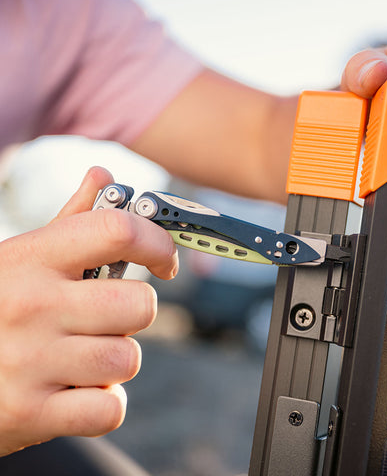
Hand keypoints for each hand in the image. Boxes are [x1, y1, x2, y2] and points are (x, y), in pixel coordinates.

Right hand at [0, 167, 177, 455]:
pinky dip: (101, 405)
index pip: (118, 231)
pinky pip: (109, 408)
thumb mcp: (18, 257)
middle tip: (104, 319)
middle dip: (132, 315)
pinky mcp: (29, 414)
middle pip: (139, 305)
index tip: (164, 261)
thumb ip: (69, 221)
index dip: (157, 242)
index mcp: (33, 257)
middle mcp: (32, 304)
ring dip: (113, 361)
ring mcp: (28, 362)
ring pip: (127, 358)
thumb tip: (102, 176)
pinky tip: (73, 393)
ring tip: (78, 357)